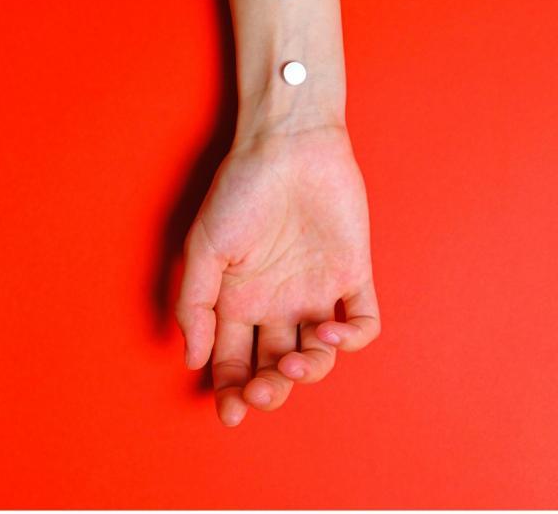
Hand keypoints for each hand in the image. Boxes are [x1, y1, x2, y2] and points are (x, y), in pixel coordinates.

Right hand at [175, 124, 380, 426]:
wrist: (288, 145)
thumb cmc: (241, 191)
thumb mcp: (203, 249)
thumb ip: (195, 306)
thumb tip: (194, 360)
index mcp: (240, 301)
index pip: (235, 361)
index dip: (231, 391)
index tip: (230, 411)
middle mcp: (279, 304)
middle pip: (275, 367)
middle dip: (268, 389)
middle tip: (262, 391)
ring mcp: (317, 292)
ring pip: (318, 357)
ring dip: (307, 372)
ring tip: (293, 362)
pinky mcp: (353, 275)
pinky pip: (363, 323)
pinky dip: (352, 340)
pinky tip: (329, 333)